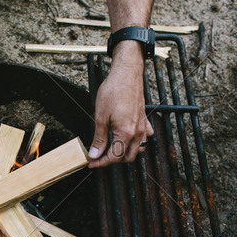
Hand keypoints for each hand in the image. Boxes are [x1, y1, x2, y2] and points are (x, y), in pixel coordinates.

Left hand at [88, 41, 153, 167]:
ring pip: (137, 149)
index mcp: (126, 133)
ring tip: (111, 149)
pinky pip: (144, 137)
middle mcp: (137, 132)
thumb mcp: (100, 116)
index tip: (92, 162)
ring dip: (125, 153)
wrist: (127, 73)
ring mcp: (142, 126)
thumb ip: (99, 138)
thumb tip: (95, 154)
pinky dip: (137, 142)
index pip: (114, 157)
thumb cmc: (114, 90)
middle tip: (99, 157)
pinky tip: (128, 138)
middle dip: (112, 160)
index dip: (101, 163)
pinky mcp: (144, 119)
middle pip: (127, 157)